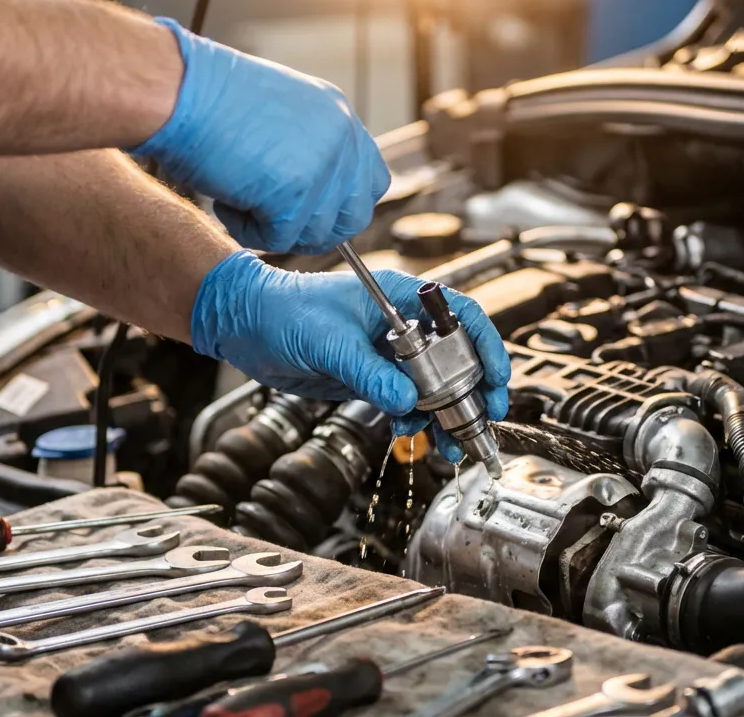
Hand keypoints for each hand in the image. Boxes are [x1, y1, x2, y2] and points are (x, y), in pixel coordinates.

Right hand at [133, 19, 389, 254]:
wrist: (180, 92)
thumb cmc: (208, 100)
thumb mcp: (277, 114)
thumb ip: (306, 148)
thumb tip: (312, 194)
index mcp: (338, 116)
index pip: (370, 180)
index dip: (340, 205)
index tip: (308, 210)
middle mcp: (341, 138)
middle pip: (354, 216)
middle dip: (314, 228)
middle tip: (272, 217)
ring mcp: (323, 166)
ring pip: (316, 233)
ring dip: (274, 228)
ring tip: (236, 198)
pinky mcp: (296, 193)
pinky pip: (280, 239)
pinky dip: (248, 230)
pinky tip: (226, 202)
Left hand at [193, 252, 509, 430]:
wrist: (246, 326)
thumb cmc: (284, 311)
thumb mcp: (330, 342)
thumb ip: (370, 373)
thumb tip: (406, 402)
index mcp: (400, 299)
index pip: (461, 316)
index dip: (486, 346)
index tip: (497, 379)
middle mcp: (402, 325)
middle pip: (455, 358)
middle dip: (470, 393)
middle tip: (480, 422)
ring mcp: (389, 353)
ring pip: (433, 386)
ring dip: (443, 416)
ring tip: (449, 444)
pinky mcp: (374, 377)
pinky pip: (407, 402)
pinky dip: (414, 421)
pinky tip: (410, 433)